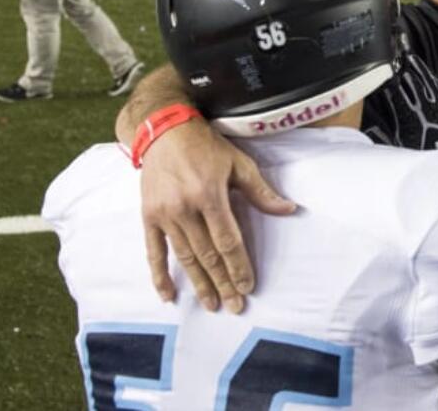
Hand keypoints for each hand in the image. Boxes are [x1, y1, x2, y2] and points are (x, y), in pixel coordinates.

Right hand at [140, 119, 296, 312]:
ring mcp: (164, 215)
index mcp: (209, 195)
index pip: (227, 241)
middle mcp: (185, 209)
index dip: (238, 266)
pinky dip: (160, 276)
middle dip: (222, 283)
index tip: (248, 287)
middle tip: (234, 306)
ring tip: (211, 304)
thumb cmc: (206, 147)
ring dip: (199, 284)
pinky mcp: (148, 217)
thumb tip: (288, 210)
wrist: (164, 131)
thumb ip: (261, 191)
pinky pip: (154, 252)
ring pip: (184, 257)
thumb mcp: (238, 163)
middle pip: (207, 255)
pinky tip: (169, 296)